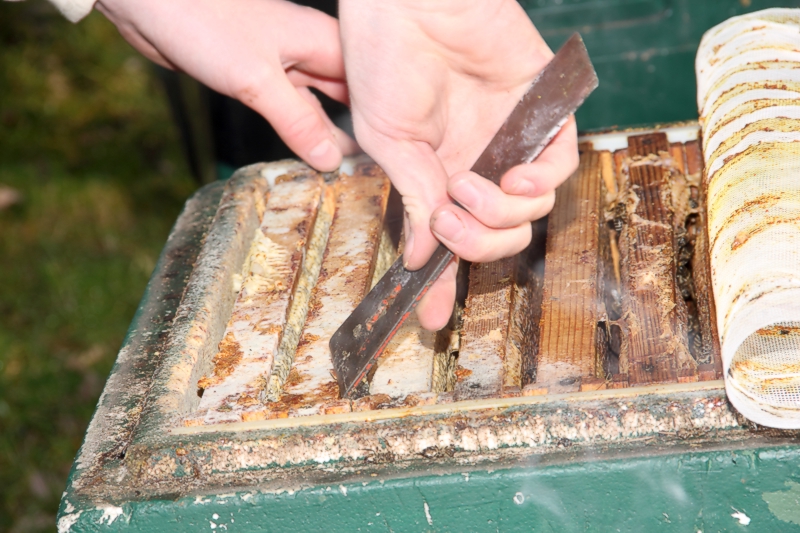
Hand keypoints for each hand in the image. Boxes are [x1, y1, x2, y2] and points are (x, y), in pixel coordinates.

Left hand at [97, 0, 357, 170]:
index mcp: (321, 42)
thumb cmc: (204, 20)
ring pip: (315, 107)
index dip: (382, 122)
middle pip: (345, 99)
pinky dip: (296, 132)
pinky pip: (286, 110)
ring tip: (343, 175)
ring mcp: (280, 64)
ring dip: (324, 136)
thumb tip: (331, 158)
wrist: (147, 0)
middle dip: (357, 133)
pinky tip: (304, 155)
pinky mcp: (254, 77)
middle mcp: (307, 52)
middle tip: (372, 175)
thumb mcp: (258, 81)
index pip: (368, 87)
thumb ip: (298, 121)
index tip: (393, 161)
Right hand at [340, 0, 578, 329]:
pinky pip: (560, 167)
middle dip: (478, 243)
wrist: (408, 2)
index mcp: (440, 175)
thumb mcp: (389, 143)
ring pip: (532, 210)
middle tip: (448, 221)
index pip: (454, 238)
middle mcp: (479, 164)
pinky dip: (540, 184)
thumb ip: (417, 198)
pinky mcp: (543, 112)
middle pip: (502, 235)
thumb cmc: (385, 61)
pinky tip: (512, 176)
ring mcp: (512, 142)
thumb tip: (423, 256)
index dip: (445, 281)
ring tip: (469, 183)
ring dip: (500, 212)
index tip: (432, 317)